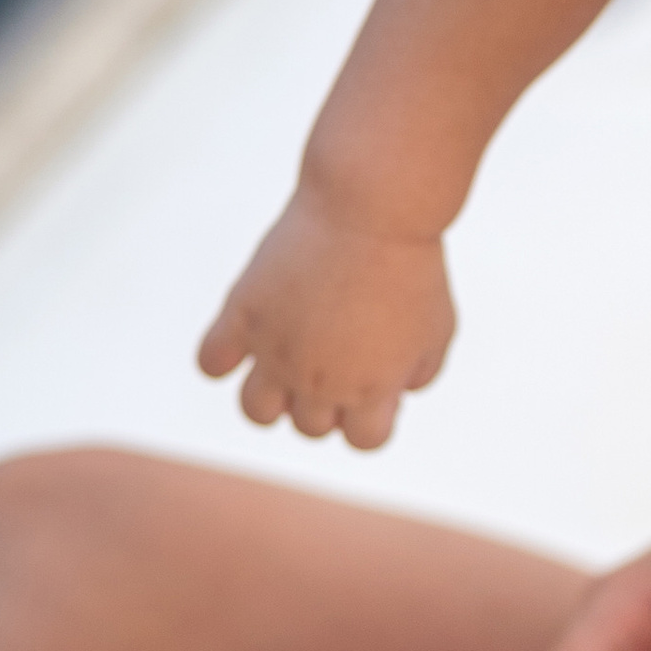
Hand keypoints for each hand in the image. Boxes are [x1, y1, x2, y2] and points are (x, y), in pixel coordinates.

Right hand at [197, 182, 454, 448]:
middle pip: (310, 426)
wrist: (371, 207)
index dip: (370, 416)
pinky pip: (211, 363)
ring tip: (289, 358)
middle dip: (326, 398)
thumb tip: (396, 394)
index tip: (375, 378)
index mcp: (371, 390)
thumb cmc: (412, 265)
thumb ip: (419, 372)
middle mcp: (319, 380)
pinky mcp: (243, 313)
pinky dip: (221, 360)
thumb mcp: (439, 328)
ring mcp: (277, 350)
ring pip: (256, 411)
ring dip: (273, 396)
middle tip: (338, 350)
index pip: (362, 442)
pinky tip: (245, 336)